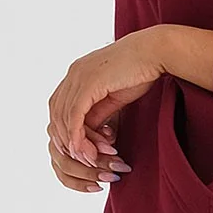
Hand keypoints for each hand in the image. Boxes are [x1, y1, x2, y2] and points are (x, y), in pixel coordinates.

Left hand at [47, 26, 165, 184]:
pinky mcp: (89, 83)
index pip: (61, 107)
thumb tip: (88, 132)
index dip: (66, 131)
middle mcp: (73, 73)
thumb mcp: (114, 97)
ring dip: (74, 142)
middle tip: (83, 159)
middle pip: (57, 114)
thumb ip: (98, 112)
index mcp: (78, 73)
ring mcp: (79, 76)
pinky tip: (85, 150)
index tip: (80, 149)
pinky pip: (75, 115)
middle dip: (66, 140)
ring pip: (64, 117)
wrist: (155, 52)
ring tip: (88, 159)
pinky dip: (77, 135)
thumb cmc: (140, 71)